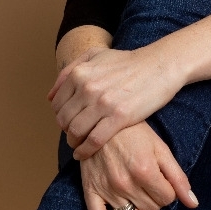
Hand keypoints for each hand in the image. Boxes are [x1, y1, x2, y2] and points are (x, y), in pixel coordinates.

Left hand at [49, 45, 183, 158]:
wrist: (160, 66)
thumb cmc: (129, 62)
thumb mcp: (95, 55)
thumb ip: (69, 71)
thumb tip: (50, 97)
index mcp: (80, 73)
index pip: (57, 104)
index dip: (60, 116)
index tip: (68, 122)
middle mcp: (87, 88)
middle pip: (64, 120)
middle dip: (66, 130)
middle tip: (73, 136)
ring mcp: (103, 103)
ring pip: (76, 131)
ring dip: (73, 142)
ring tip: (77, 145)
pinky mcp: (119, 117)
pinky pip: (94, 140)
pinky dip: (84, 150)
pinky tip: (83, 153)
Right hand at [79, 121, 196, 209]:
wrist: (101, 121)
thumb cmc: (134, 133)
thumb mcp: (161, 149)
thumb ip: (178, 177)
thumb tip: (193, 203)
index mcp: (145, 171)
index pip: (167, 199)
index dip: (169, 192)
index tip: (163, 182)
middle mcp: (125, 183)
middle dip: (156, 201)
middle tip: (152, 188)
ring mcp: (106, 188)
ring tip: (141, 200)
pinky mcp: (90, 190)